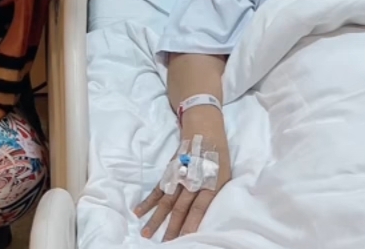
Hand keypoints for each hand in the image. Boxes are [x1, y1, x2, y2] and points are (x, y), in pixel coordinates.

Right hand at [134, 110, 230, 240]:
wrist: (205, 126)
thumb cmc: (218, 153)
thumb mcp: (225, 173)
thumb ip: (215, 192)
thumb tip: (210, 214)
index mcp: (210, 182)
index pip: (199, 208)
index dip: (191, 224)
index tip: (185, 239)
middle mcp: (193, 180)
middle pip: (180, 207)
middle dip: (172, 228)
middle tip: (165, 244)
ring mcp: (179, 174)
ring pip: (166, 200)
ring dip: (156, 218)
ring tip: (146, 234)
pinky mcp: (170, 170)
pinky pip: (158, 188)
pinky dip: (149, 200)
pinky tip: (139, 211)